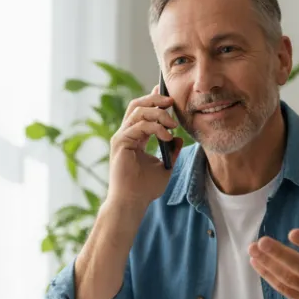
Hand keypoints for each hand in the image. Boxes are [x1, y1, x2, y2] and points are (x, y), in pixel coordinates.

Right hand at [105, 85, 183, 209]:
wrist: (133, 202)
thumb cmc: (146, 188)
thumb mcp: (165, 166)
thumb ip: (171, 151)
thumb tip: (179, 139)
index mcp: (134, 138)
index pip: (142, 112)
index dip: (154, 100)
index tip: (169, 96)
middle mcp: (126, 134)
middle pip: (137, 105)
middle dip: (155, 100)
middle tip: (172, 101)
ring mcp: (121, 137)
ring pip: (138, 111)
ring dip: (159, 114)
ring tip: (173, 125)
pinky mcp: (120, 142)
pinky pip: (139, 126)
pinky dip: (155, 128)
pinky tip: (167, 136)